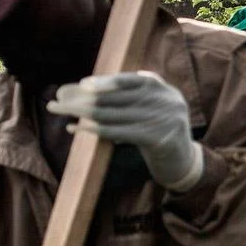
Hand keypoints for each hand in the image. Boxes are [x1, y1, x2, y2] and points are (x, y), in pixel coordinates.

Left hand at [47, 72, 204, 190]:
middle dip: (86, 99)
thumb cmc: (158, 135)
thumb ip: (132, 98)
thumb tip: (89, 88)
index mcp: (165, 89)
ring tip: (63, 113)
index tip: (84, 84)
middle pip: (119, 98)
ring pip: (116, 115)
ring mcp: (166, 120)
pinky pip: (121, 132)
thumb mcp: (152, 111)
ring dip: (85, 114)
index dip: (108, 82)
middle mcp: (168, 100)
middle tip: (59, 101)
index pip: (134, 80)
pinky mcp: (160, 139)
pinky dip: (96, 130)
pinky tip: (79, 128)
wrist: (185, 165)